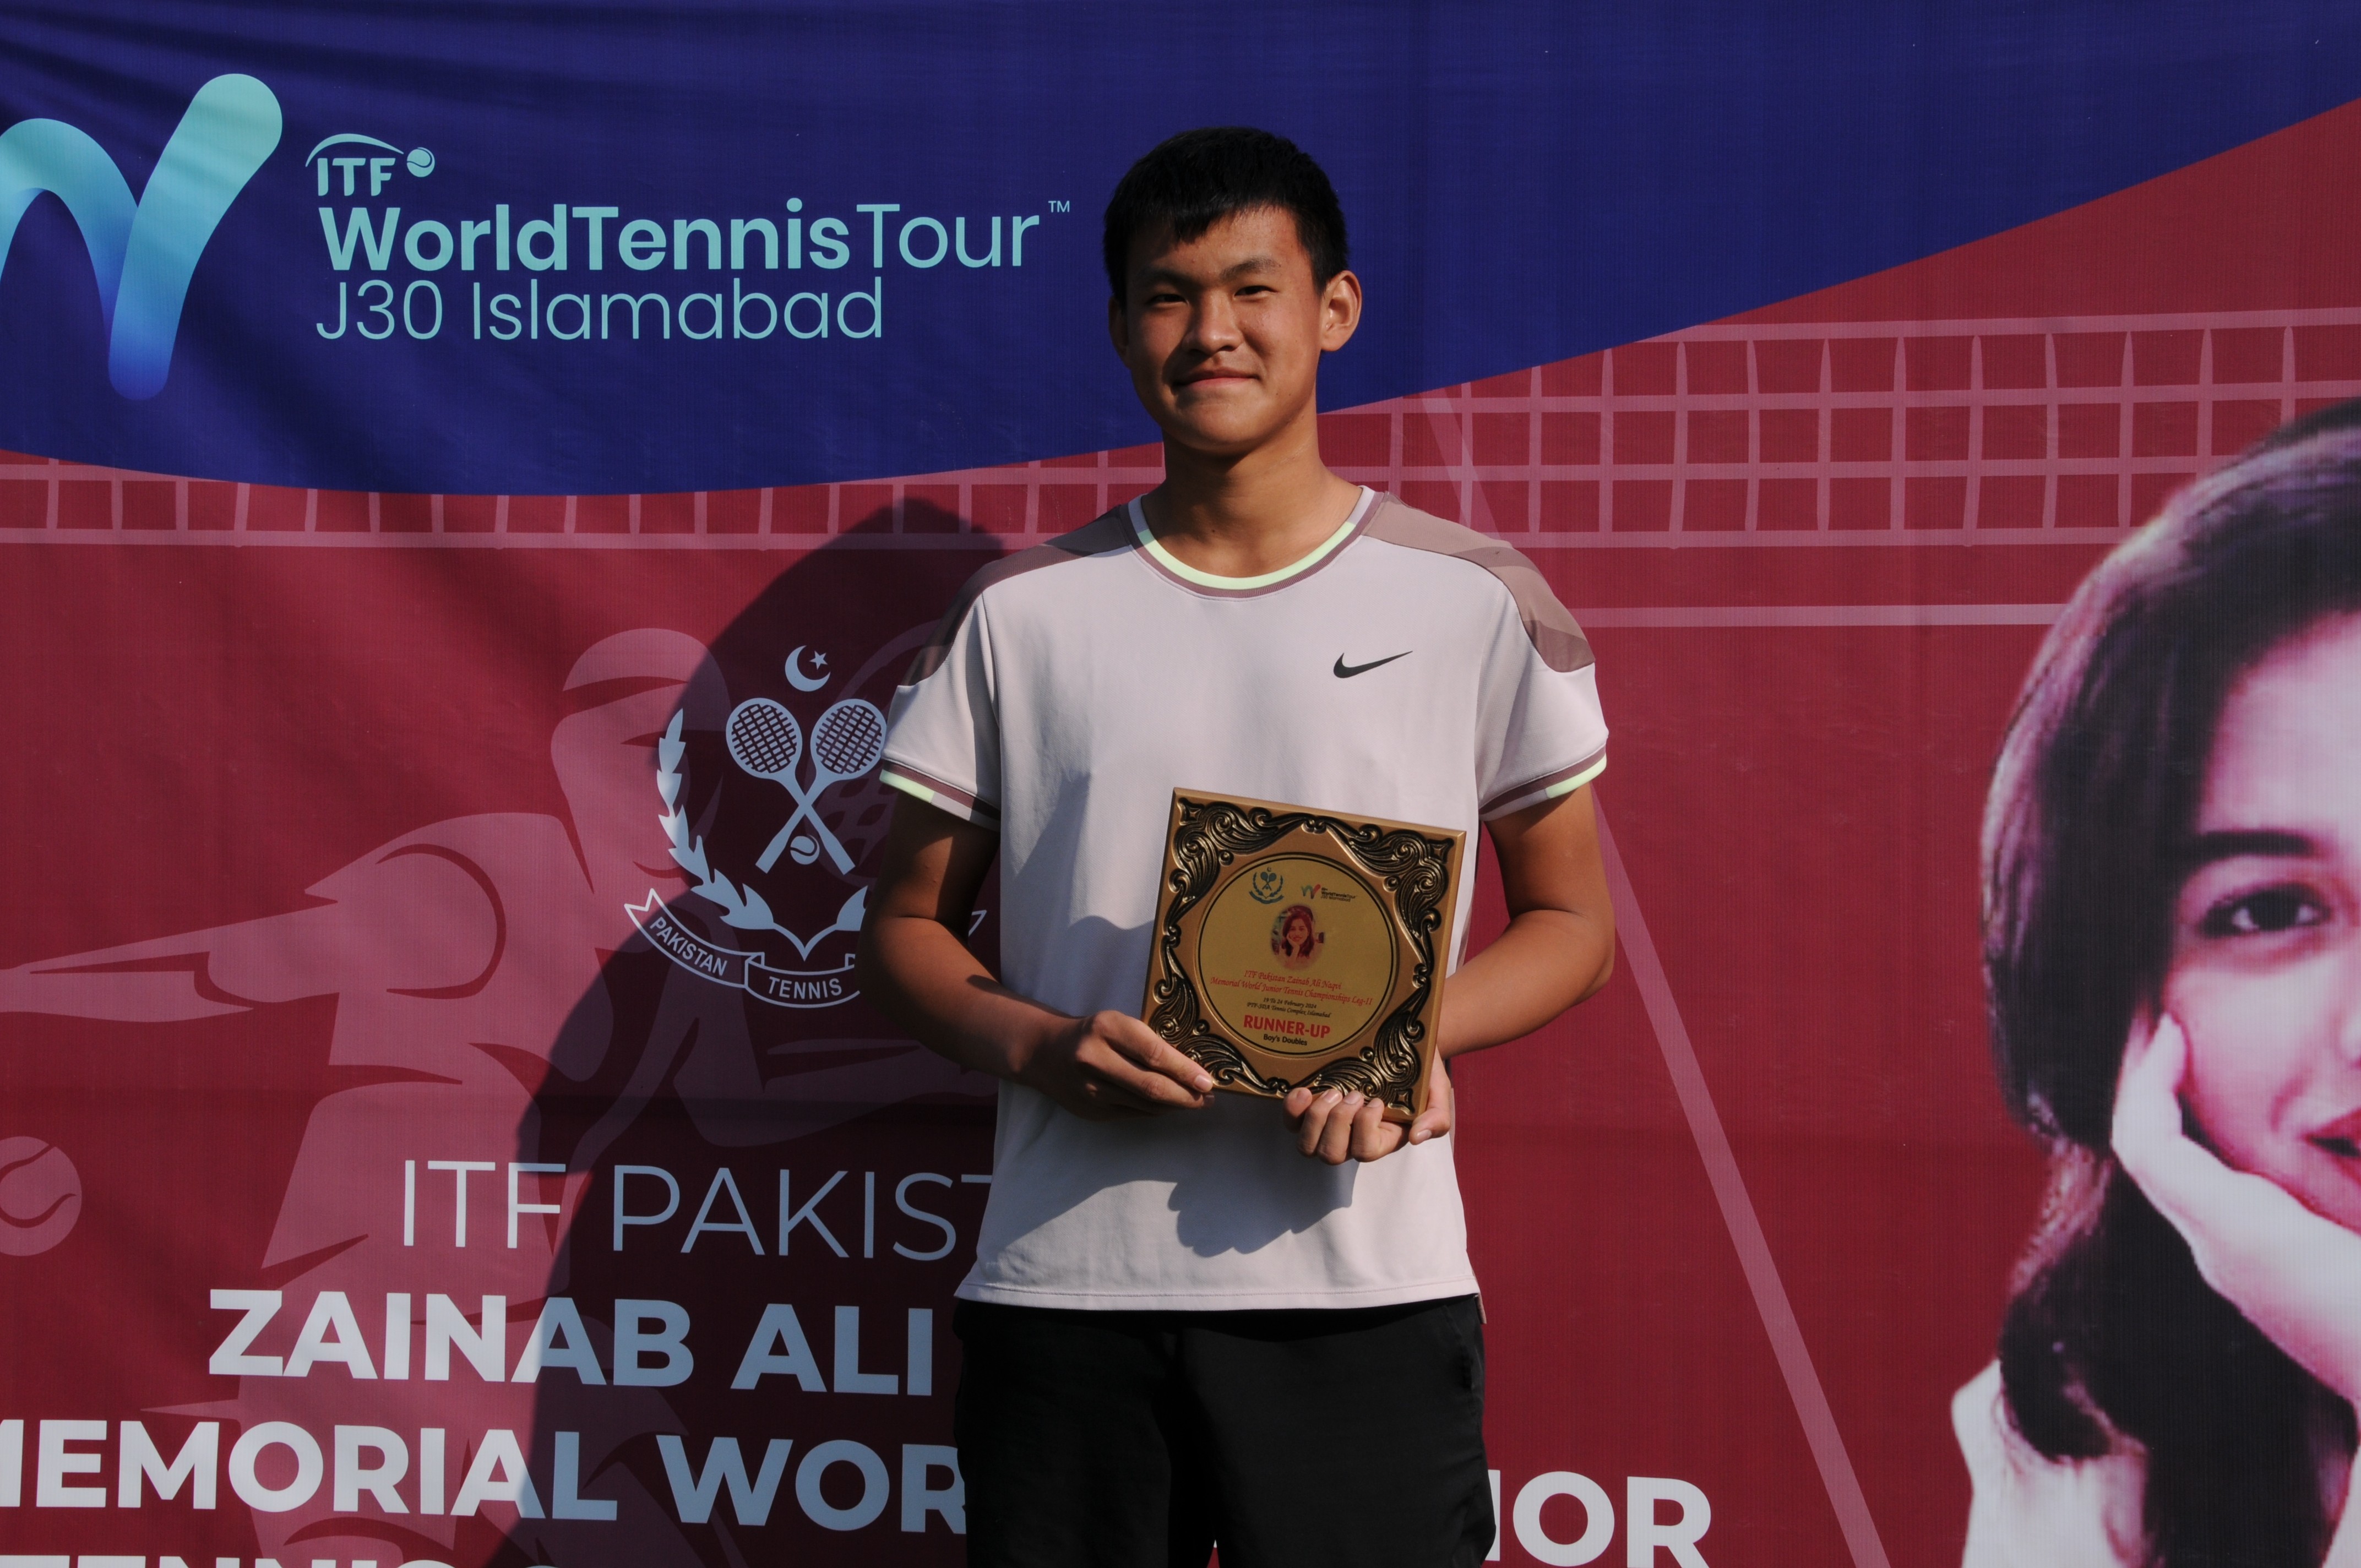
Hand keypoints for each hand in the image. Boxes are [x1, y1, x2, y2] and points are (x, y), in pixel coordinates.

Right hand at [1014, 1009, 1213, 1120]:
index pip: (1154, 1054)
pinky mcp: (1090, 1110)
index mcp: (1106, 1028)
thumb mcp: (1118, 1025)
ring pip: (1144, 1105)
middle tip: (1208, 1098)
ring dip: (1174, 1106)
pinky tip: (1168, 1105)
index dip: (1185, 1071)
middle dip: (1186, 1096)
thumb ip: (1148, 1042)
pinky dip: (1155, 1111)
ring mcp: (1090, 1089)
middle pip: (1151, 1086)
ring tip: (1194, 1101)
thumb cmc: (1094, 1033)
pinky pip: (1133, 1114)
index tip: (1208, 1081)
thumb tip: (1192, 1069)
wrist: (1045, 1053)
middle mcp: (1094, 1059)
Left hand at [1285, 1048, 1453, 1164]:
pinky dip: (1293, 1110)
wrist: (1401, 1042)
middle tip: (1353, 1093)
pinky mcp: (1310, 1108)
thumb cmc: (1421, 1072)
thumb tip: (1418, 1137)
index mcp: (1382, 1138)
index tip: (1377, 1101)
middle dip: (1338, 1123)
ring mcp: (1328, 1124)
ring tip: (1333, 1091)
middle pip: (1331, 1154)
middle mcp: (1351, 1137)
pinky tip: (1303, 1091)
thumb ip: (1437, 1117)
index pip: (1366, 1151)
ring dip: (1316, 1118)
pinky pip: (1291, 1122)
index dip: (1365, 1128)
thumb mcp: (1438, 1092)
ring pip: (1307, 1145)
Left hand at [2113, 1013, 2360, 1407]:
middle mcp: (2227, 1258)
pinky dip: (2227, 1154)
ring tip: (2216, 1062)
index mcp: (2248, 1236)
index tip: (2175, 1027)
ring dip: (2190, 1119)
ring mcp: (2244, 1279)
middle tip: (2180, 1028)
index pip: (2150, 1147)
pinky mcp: (2272, 1288)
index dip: (2148, 1080)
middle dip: (2158, 1088)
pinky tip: (2276, 1130)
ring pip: (2185, 1181)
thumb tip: (2354, 1039)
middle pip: (2154, 1157)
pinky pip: (2222, 1204)